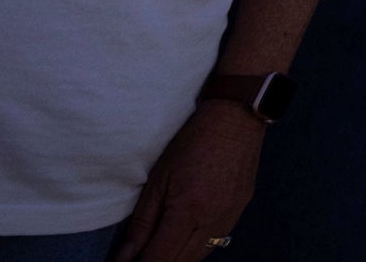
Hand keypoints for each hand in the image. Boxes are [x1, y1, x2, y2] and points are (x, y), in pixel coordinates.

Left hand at [113, 100, 263, 260]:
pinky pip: (214, 242)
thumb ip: (142, 223)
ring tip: (159, 249)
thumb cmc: (191, 143)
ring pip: (199, 257)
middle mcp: (213, 220)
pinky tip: (183, 239)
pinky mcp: (239, 211)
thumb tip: (126, 257)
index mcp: (188, 210)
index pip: (160, 258)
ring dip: (177, 259)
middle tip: (140, 257)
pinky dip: (195, 248)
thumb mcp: (157, 180)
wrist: (236, 119)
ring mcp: (230, 218)